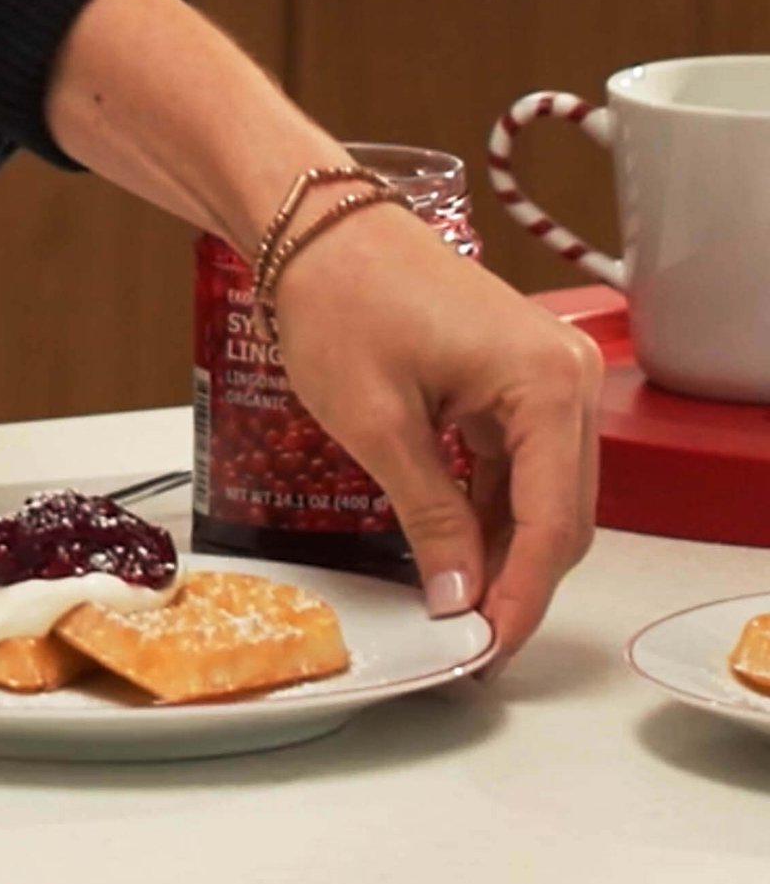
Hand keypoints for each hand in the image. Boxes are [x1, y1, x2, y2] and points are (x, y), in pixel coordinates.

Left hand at [273, 200, 602, 655]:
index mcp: (547, 387)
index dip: (518, 600)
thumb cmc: (341, 302)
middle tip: (470, 648)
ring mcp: (546, 380)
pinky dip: (490, 517)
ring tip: (457, 611)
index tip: (485, 653)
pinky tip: (454, 557)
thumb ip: (429, 518)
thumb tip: (457, 596)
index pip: (550, 526)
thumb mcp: (379, 428)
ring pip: (543, 501)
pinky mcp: (516, 384)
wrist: (317, 230)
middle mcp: (567, 380)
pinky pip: (518, 471)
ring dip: (505, 557)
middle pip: (562, 519)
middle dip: (518, 586)